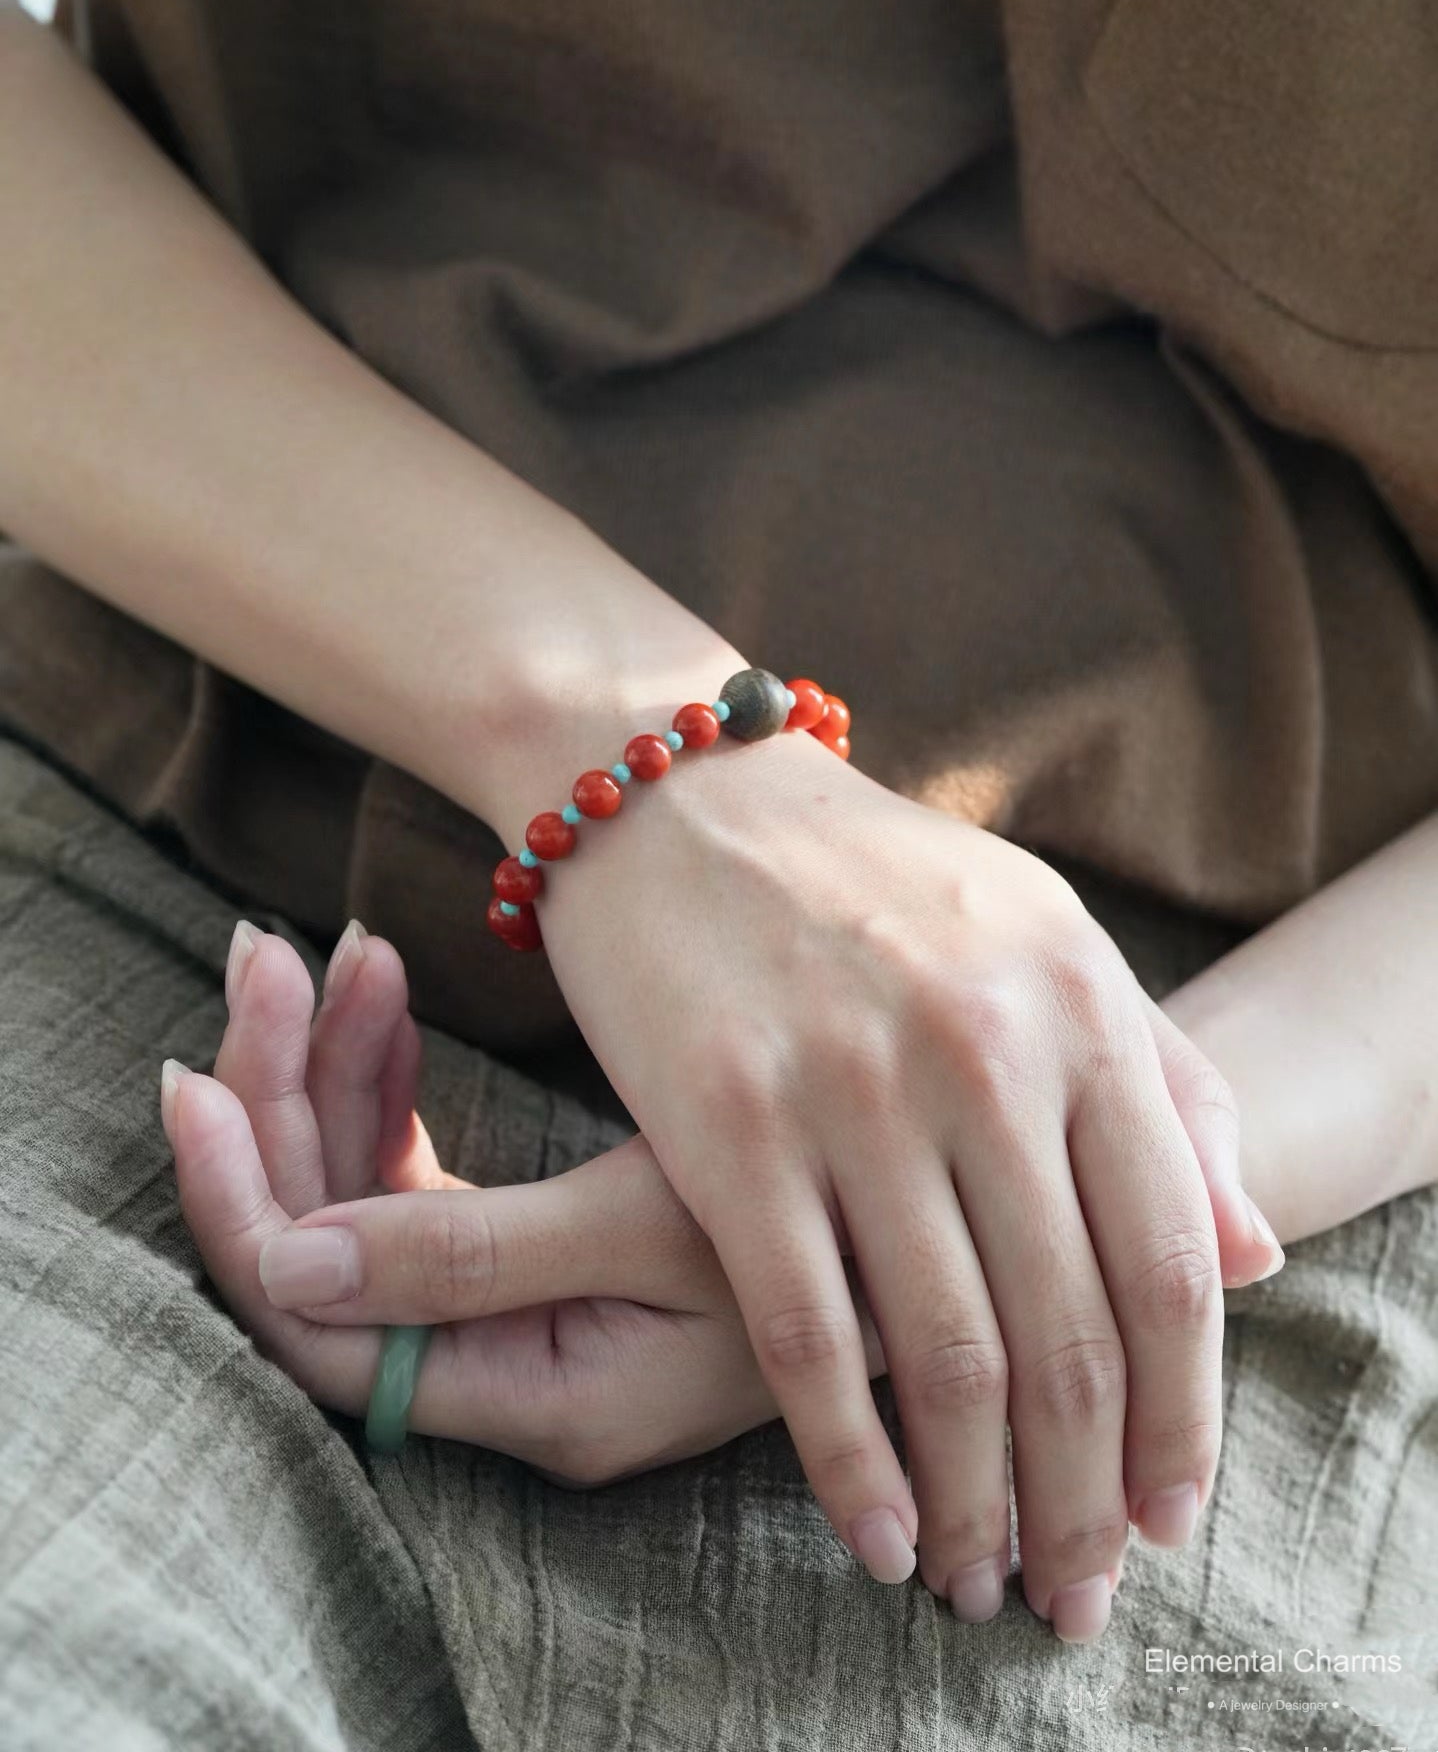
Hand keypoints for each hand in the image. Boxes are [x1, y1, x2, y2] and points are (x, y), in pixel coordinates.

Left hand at [165, 920, 888, 1487]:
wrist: (957, 1202)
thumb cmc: (841, 1226)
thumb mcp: (661, 1234)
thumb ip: (469, 1263)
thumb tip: (282, 1267)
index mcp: (525, 1388)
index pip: (319, 1326)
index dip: (244, 1205)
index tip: (198, 1074)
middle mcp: (508, 1363)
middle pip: (330, 1249)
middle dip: (286, 1100)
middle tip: (266, 959)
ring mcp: (524, 1303)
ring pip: (371, 1199)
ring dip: (339, 1071)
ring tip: (336, 948)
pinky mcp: (551, 1244)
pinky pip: (430, 1174)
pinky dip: (400, 1080)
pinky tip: (389, 983)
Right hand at [258, 725, 1281, 1641]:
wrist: (680, 796)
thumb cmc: (874, 883)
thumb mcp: (1043, 946)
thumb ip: (1161, 1090)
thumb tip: (1253, 1257)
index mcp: (1078, 1006)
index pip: (1169, 1262)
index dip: (1184, 1419)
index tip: (1170, 1521)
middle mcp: (983, 1051)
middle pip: (1070, 1335)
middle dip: (1086, 1500)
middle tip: (1075, 1597)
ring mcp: (852, 1087)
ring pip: (946, 1355)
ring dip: (979, 1503)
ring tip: (983, 1584)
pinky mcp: (726, 1123)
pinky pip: (804, 1332)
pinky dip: (850, 1459)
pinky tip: (879, 1534)